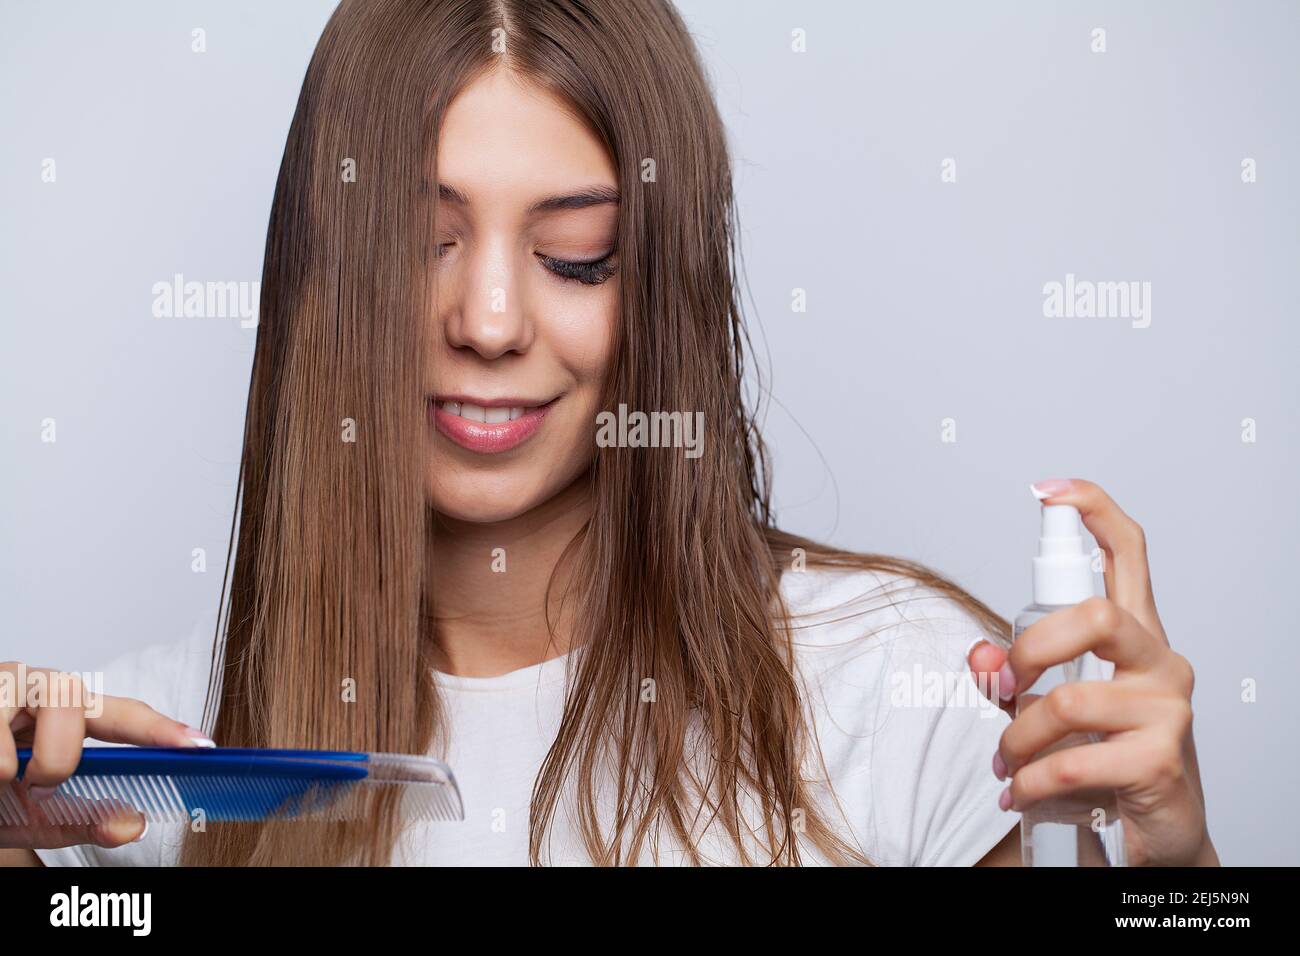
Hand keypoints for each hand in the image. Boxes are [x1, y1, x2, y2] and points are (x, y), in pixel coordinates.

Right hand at [0, 662, 211, 850]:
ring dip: (19, 762)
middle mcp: (37, 689)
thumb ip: (81, 820)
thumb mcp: (31, 816)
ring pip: (36, 709)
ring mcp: (3, 685)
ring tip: (0, 777)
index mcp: (66, 715)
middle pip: (76, 701)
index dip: (162, 729)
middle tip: (35, 785)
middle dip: (59, 757)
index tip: (202, 746)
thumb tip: (132, 824)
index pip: (123, 715)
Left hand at [967, 478, 1217, 866]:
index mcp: (1134, 635)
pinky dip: (1031, 782)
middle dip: (1029, 652)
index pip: (1128, 553)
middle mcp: (1161, 661)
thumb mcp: (1046, 708)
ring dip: (1017, 740)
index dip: (1093, 511)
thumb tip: (979, 656)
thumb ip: (1009, 676)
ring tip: (1007, 766)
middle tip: (1005, 690)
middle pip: (1095, 616)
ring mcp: (1168, 709)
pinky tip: (1022, 794)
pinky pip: (1072, 760)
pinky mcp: (1161, 759)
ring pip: (1069, 700)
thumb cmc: (1103, 756)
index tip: (1049, 491)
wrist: (1156, 835)